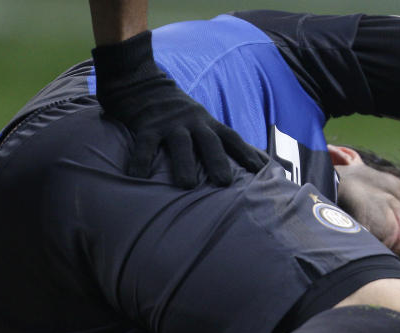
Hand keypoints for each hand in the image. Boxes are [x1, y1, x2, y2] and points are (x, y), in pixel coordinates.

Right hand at [92, 31, 264, 187]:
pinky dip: (141, 160)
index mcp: (208, 123)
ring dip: (184, 164)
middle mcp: (193, 122)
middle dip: (219, 161)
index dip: (247, 153)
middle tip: (225, 183)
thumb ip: (226, 141)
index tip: (263, 170)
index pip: (232, 138)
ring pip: (180, 143)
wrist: (142, 80)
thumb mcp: (204, 121)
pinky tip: (137, 178)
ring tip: (187, 186)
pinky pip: (144, 144)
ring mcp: (169, 123)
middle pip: (210, 141)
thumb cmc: (179, 112)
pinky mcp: (146, 125)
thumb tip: (262, 162)